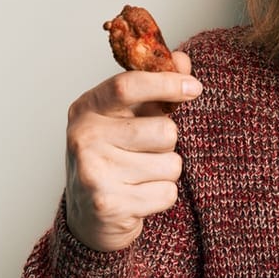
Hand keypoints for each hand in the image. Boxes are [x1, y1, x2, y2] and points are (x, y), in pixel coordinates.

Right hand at [64, 51, 202, 251]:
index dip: (166, 83)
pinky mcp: (108, 204)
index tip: (194, 88)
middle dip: (168, 144)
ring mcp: (93, 172)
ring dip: (165, 172)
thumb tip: (181, 60)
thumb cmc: (115, 157)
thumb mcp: (127, 118)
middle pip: (164, 130)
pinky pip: (167, 192)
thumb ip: (155, 88)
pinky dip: (161, 197)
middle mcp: (83, 137)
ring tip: (140, 177)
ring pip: (171, 164)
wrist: (90, 217)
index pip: (128, 84)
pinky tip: (138, 198)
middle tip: (145, 153)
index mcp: (86, 108)